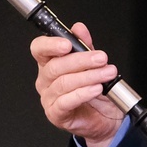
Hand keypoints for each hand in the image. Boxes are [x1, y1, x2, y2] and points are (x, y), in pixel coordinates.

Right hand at [30, 22, 124, 146]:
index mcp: (49, 64)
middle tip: (101, 58)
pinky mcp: (56, 114)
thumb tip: (79, 28)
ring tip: (106, 73)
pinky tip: (96, 88)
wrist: (106, 118)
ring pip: (63, 83)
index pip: (39, 49)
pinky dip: (83, 93)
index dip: (50, 44)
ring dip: (88, 76)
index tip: (67, 43)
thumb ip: (85, 46)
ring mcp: (49, 98)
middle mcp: (45, 80)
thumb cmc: (96, 92)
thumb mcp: (93, 65)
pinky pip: (66, 102)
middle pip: (55, 66)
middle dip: (81, 60)